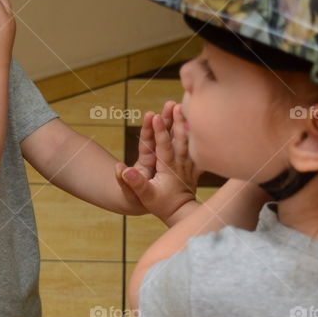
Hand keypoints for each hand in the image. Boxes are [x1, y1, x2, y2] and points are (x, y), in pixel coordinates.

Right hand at [116, 101, 201, 225]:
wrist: (180, 212)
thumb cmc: (161, 204)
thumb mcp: (145, 196)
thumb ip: (134, 182)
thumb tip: (123, 169)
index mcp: (168, 167)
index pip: (163, 145)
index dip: (159, 131)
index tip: (155, 116)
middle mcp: (180, 162)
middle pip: (178, 137)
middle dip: (175, 120)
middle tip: (173, 104)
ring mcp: (187, 162)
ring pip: (186, 139)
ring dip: (183, 122)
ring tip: (180, 106)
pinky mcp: (191, 163)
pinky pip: (194, 145)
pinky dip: (194, 133)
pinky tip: (194, 122)